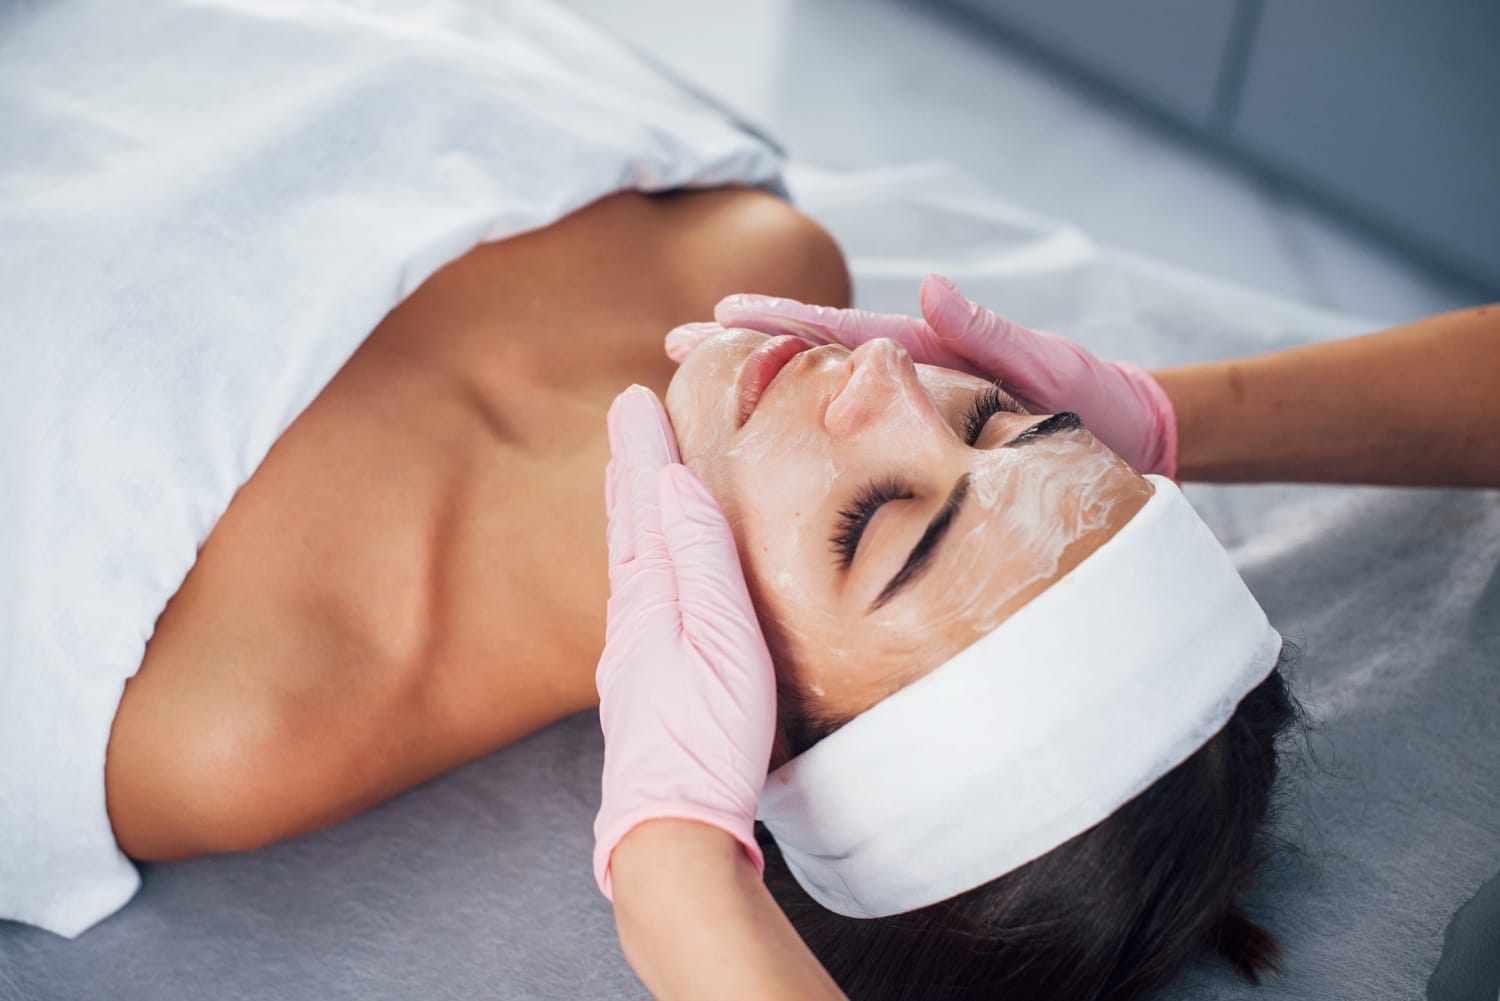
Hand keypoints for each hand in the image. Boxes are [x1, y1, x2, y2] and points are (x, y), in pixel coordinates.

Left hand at [592, 386, 777, 897]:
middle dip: (629, 468)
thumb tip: (674, 482)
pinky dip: (643, 559)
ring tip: (631, 477)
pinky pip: (640, 596)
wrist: (672, 830)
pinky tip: (651, 572)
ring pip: (631, 561)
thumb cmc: (706, 738)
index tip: (634, 397)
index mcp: (650, 598)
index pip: (644, 505)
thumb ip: (699, 559)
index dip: (642, 450)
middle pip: (627, 526)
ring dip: (631, 510)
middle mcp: (632, 620)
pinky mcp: (647, 686)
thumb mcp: (719, 639)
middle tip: (626, 419)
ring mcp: (634, 654)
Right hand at [667, 274, 1177, 477]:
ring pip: (823, 411)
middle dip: (743, 358)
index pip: (831, 336)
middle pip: (809, 367)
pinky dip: (809, 453)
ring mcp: (912, 422)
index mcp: (922, 355)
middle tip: (677, 354)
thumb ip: (983, 330)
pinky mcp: (925, 457)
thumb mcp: (1038, 362)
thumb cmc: (1089, 397)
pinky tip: (772, 470)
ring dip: (766, 405)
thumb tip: (927, 288)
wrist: (1133, 439)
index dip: (769, 327)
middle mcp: (905, 387)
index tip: (709, 321)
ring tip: (703, 408)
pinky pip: (856, 453)